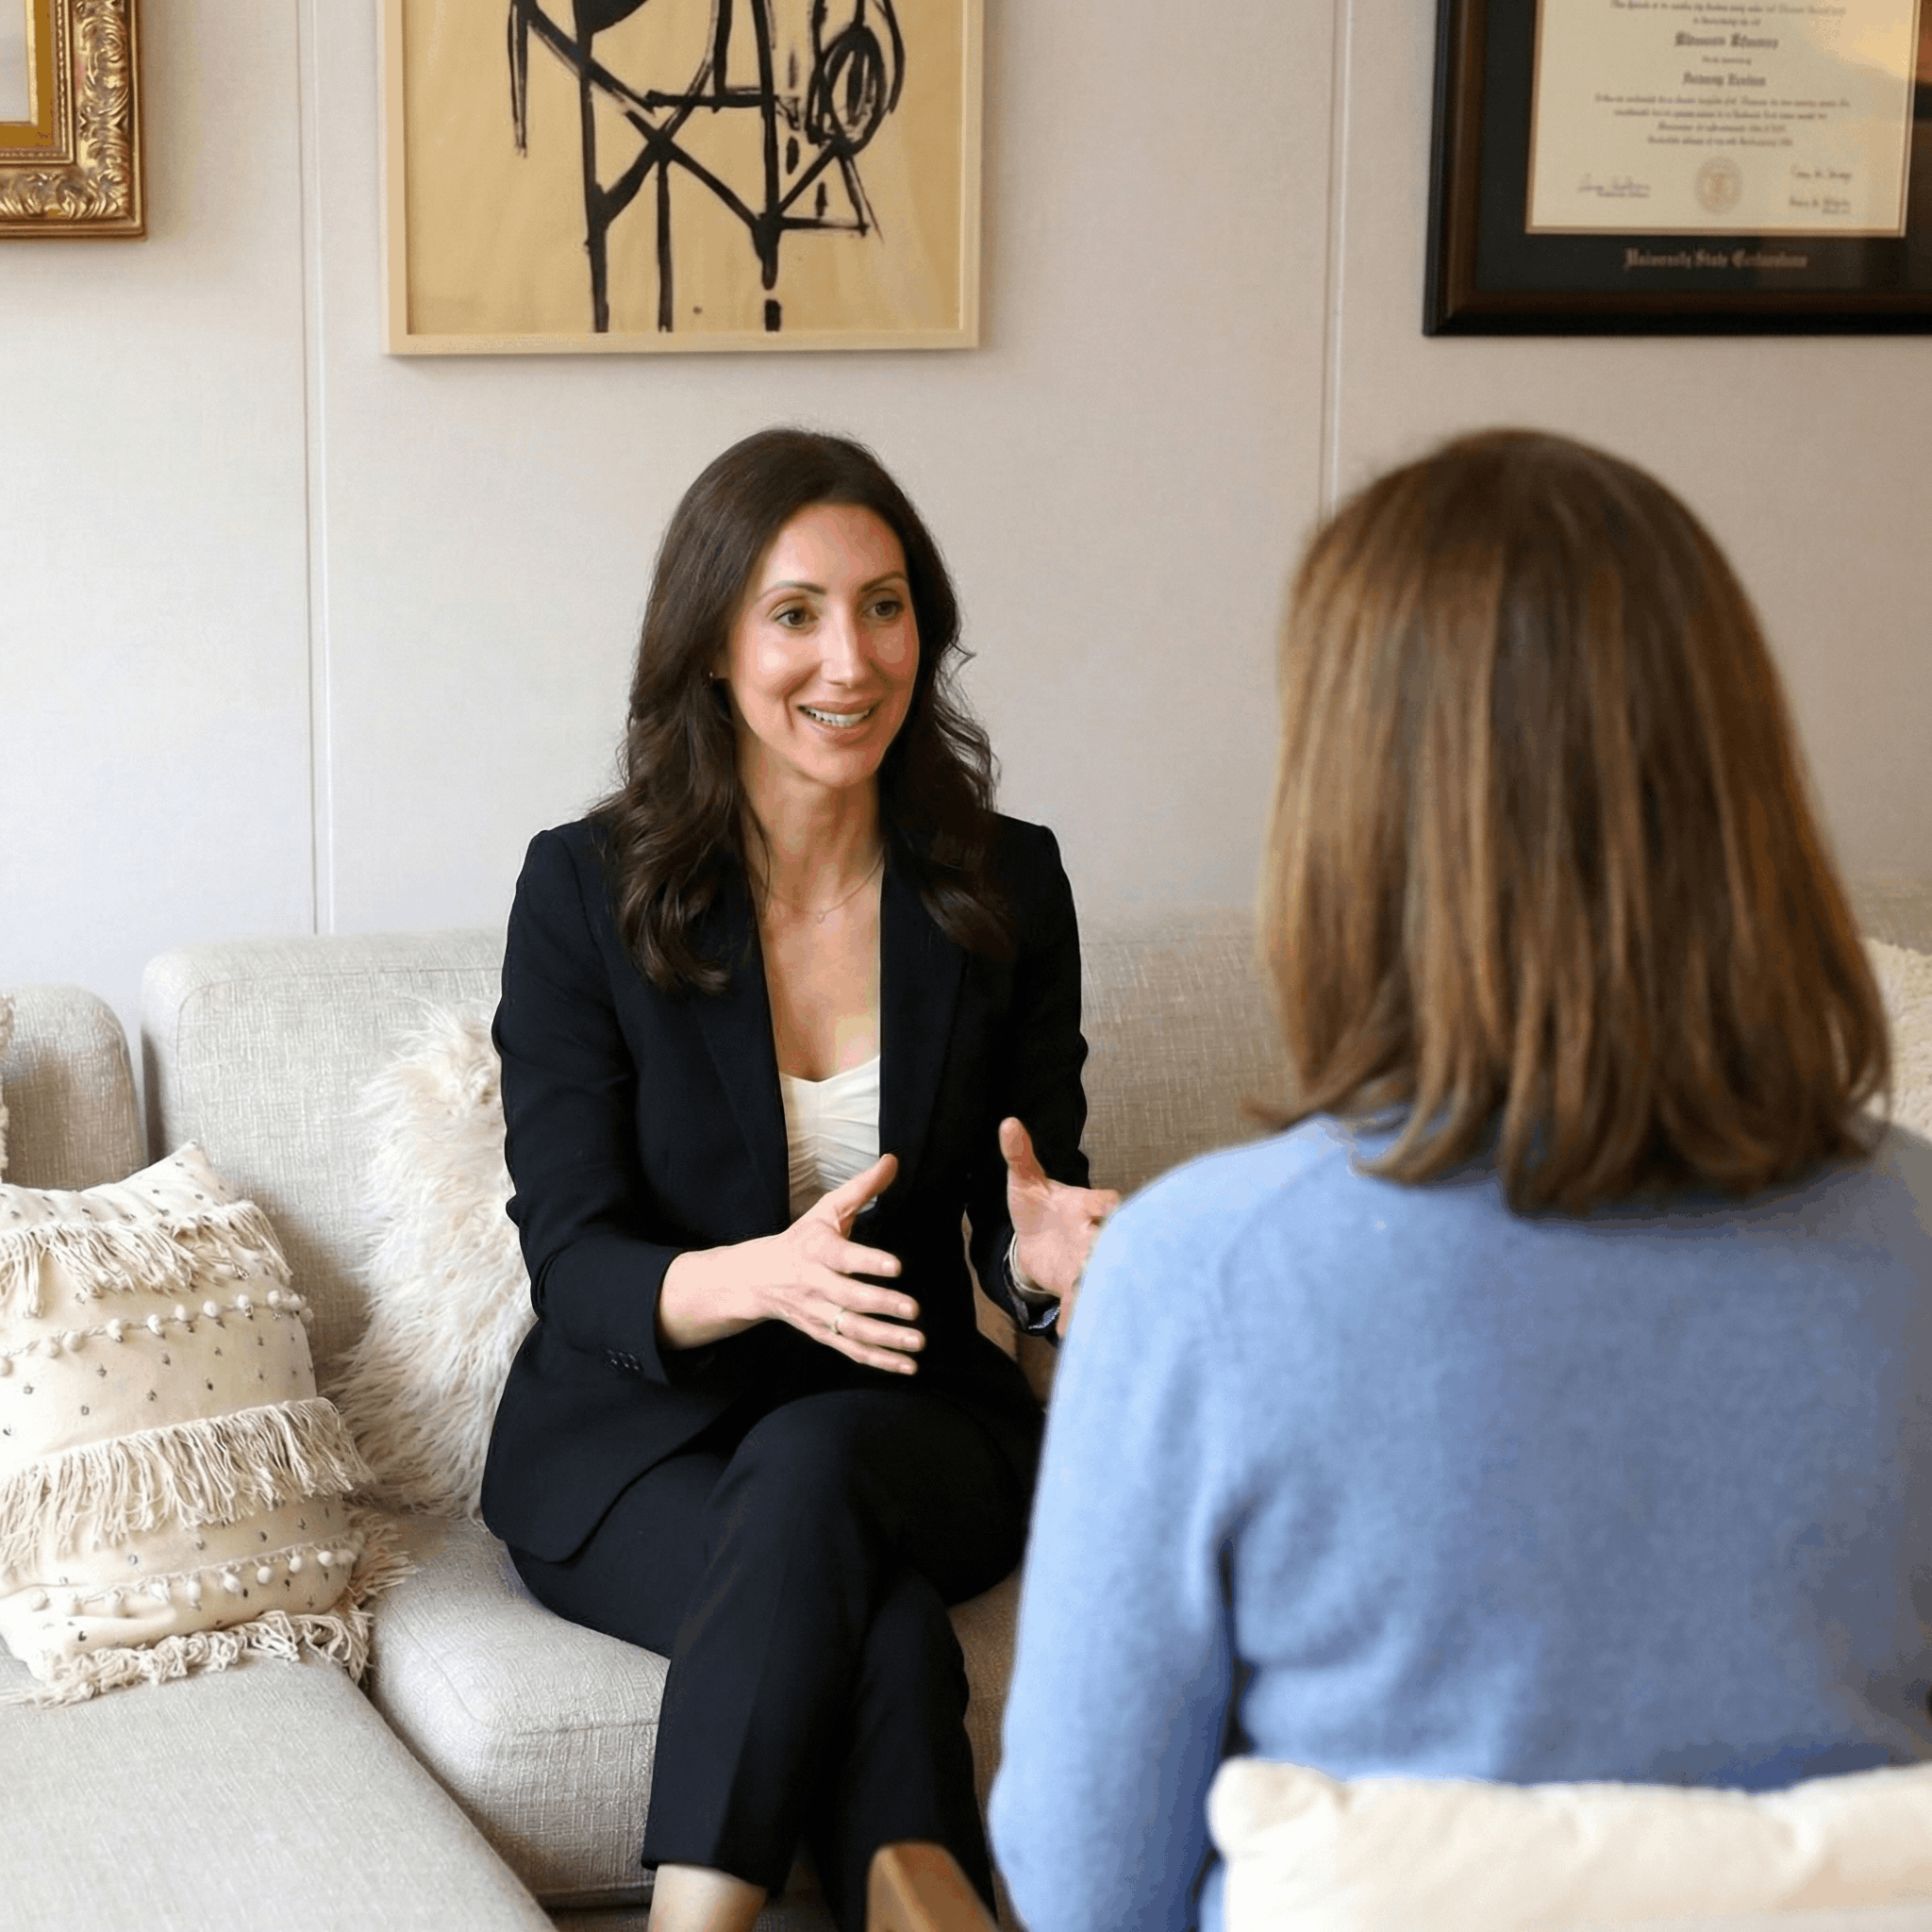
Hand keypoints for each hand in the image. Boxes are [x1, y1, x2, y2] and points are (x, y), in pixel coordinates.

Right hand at [657, 1153, 924, 1371]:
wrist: (756, 1278)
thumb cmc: (802, 1239)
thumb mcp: (827, 1209)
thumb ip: (863, 1187)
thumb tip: (894, 1159)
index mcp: (817, 1250)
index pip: (843, 1257)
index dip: (868, 1262)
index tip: (897, 1266)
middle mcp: (815, 1285)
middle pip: (848, 1298)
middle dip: (881, 1305)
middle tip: (914, 1309)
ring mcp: (817, 1314)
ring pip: (851, 1331)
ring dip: (885, 1340)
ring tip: (918, 1342)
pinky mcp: (822, 1334)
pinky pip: (851, 1351)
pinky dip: (879, 1362)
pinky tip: (908, 1367)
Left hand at [1000, 1118, 1119, 1337]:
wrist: (1034, 1241)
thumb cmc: (1037, 1206)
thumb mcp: (1024, 1181)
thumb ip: (1019, 1155)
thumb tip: (1007, 1123)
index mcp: (1084, 1205)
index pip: (1104, 1201)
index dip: (1105, 1205)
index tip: (1105, 1209)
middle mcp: (1092, 1234)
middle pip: (1107, 1240)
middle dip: (1106, 1248)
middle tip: (1101, 1255)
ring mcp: (1085, 1262)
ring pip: (1098, 1273)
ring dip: (1096, 1284)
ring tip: (1092, 1297)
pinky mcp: (1074, 1285)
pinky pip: (1078, 1300)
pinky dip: (1074, 1315)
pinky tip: (1068, 1331)